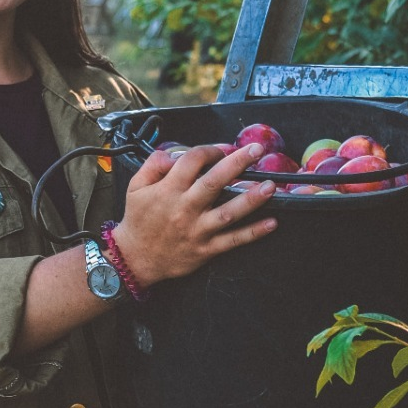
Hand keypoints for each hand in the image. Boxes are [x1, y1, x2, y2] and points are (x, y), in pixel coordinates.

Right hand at [110, 143, 278, 287]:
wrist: (136, 258)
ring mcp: (198, 230)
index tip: (222, 149)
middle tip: (257, 150)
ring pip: (228, 213)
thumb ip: (153, 164)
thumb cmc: (139, 220)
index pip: (192, 161)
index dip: (210, 150)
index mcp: (168, 190)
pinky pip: (233, 241)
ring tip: (270, 186)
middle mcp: (185, 208)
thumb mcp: (135, 187)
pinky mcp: (206, 249)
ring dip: (250, 199)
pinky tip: (272, 223)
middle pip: (214, 182)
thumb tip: (174, 152)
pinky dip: (253, 233)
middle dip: (237, 163)